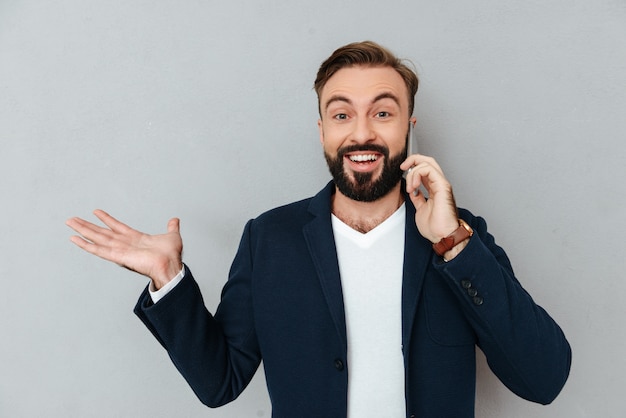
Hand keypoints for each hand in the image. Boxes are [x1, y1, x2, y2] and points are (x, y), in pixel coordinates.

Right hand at [66, 210, 182, 288]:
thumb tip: (175, 220)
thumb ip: (172, 227)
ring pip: (97, 238)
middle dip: (87, 225)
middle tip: (72, 218)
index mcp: (135, 238)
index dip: (107, 219)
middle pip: (102, 232)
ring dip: (83, 230)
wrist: (171, 265)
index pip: (117, 226)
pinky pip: (98, 250)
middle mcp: (125, 244)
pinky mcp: (117, 256)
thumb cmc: (172, 255)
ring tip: (70, 223)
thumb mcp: (172, 236)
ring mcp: (119, 250)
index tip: (96, 211)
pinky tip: (75, 239)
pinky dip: (86, 245)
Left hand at [400, 155, 459, 243]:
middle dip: (413, 160)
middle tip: (403, 167)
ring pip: (427, 163)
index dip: (413, 166)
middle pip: (428, 161)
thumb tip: (412, 192)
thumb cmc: (436, 228)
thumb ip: (418, 199)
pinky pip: (429, 170)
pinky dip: (417, 174)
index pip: (425, 169)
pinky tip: (414, 186)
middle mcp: (439, 184)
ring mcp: (441, 184)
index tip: (402, 170)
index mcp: (434, 189)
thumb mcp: (420, 209)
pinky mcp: (443, 186)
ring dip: (413, 172)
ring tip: (410, 187)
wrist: (442, 236)